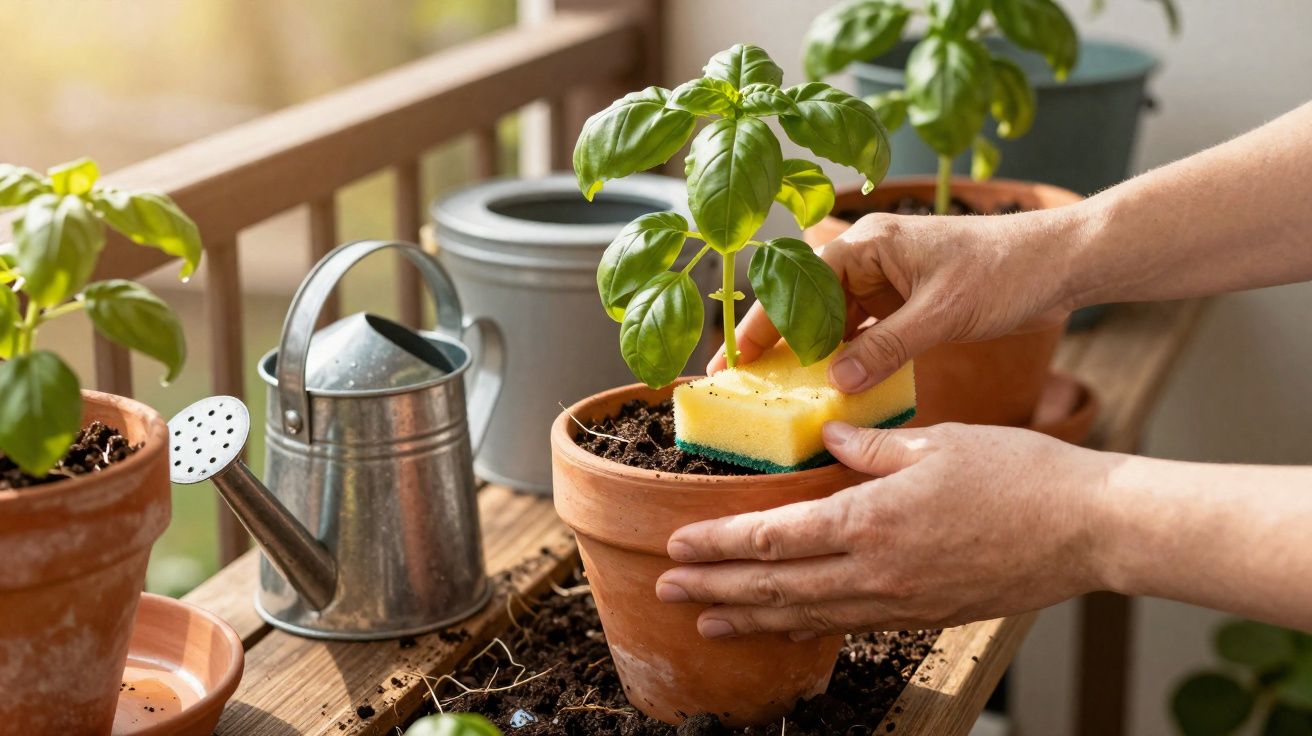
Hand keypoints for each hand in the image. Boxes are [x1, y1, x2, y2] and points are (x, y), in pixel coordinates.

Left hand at [656, 421, 1111, 637]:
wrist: (1088, 530)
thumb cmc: (1019, 475)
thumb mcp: (937, 442)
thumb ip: (872, 447)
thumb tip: (830, 438)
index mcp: (870, 520)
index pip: (773, 538)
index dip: (718, 546)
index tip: (676, 546)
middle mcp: (875, 571)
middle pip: (775, 586)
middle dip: (715, 590)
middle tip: (668, 590)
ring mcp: (899, 602)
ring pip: (807, 616)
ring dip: (751, 619)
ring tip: (708, 622)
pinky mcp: (925, 617)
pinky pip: (849, 626)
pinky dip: (807, 628)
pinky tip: (786, 626)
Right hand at [710, 211, 1075, 391]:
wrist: (1062, 264)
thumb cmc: (1006, 270)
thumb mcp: (942, 313)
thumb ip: (886, 348)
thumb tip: (836, 383)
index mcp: (870, 243)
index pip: (799, 282)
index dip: (764, 321)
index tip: (736, 358)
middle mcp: (871, 258)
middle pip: (807, 301)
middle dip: (777, 340)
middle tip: (742, 381)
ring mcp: (889, 281)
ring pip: (834, 320)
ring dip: (812, 353)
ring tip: (781, 390)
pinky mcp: (907, 303)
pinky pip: (865, 332)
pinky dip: (849, 357)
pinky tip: (834, 387)